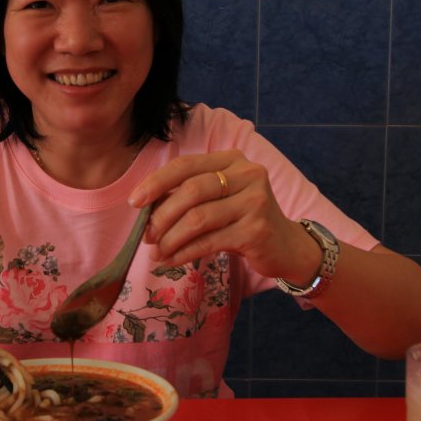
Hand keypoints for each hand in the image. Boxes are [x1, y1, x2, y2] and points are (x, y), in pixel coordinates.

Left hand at [128, 149, 316, 280]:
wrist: (285, 246)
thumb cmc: (243, 220)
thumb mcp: (219, 199)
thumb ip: (188, 195)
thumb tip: (145, 208)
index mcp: (232, 159)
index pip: (186, 165)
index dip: (157, 182)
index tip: (135, 202)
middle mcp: (247, 174)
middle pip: (191, 191)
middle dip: (161, 216)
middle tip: (146, 236)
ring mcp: (255, 202)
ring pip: (198, 219)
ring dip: (170, 239)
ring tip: (157, 252)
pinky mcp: (256, 230)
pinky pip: (209, 241)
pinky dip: (184, 253)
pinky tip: (171, 260)